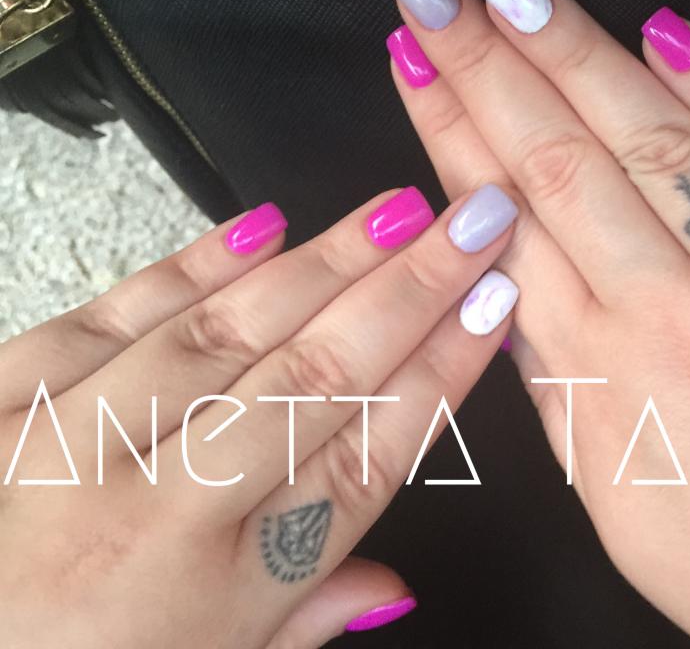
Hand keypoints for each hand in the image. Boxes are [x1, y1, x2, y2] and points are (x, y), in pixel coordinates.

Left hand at [0, 185, 518, 646]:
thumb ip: (301, 628)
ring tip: (397, 213)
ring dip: (325, 263)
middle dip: (412, 291)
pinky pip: (109, 316)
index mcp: (217, 598)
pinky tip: (260, 226)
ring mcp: (68, 452)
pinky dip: (191, 266)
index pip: (365, 459)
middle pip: (316, 379)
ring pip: (227, 333)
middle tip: (473, 225)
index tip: (491, 307)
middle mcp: (152, 516)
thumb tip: (392, 589)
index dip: (440, 373)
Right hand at [387, 0, 689, 645]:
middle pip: (560, 162)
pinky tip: (666, 31)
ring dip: (577, 52)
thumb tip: (514, 295)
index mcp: (610, 383)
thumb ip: (566, 394)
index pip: (504, 225)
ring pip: (656, 140)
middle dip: (484, 62)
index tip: (415, 68)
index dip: (449, 135)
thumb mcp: (626, 508)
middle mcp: (681, 317)